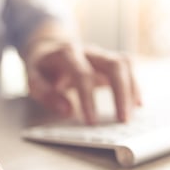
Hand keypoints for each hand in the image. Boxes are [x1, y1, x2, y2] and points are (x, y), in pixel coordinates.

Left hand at [25, 41, 141, 123]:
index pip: (83, 74)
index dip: (88, 99)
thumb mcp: (33, 78)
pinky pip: (128, 68)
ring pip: (125, 64)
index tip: (92, 122)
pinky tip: (137, 104)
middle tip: (123, 120)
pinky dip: (134, 86)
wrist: (48, 47)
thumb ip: (45, 93)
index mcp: (67, 53)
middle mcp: (89, 51)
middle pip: (114, 65)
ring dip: (131, 90)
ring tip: (130, 115)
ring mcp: (101, 54)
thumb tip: (67, 111)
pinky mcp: (109, 60)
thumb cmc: (42, 67)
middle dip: (121, 93)